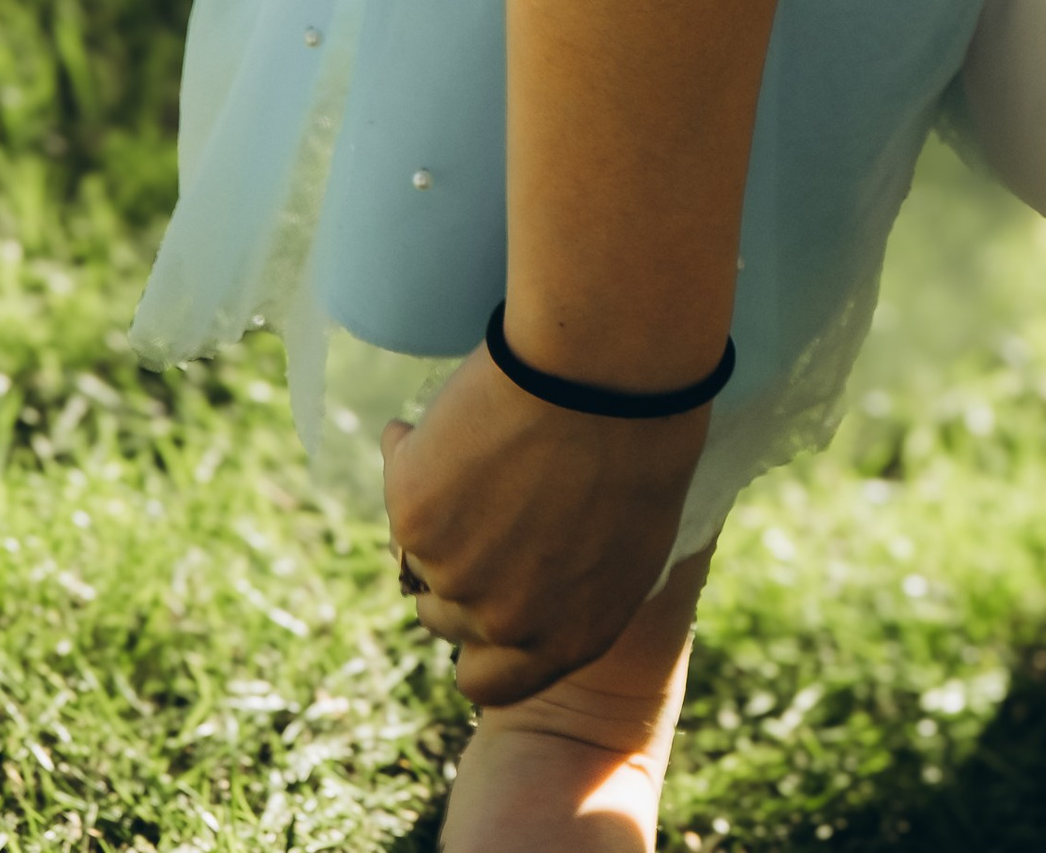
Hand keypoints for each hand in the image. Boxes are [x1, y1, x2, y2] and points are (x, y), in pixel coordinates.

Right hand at [382, 343, 707, 708]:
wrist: (611, 365)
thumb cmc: (643, 432)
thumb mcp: (629, 535)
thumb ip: (574, 579)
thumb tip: (531, 573)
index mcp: (568, 638)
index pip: (488, 680)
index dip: (477, 635)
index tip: (484, 587)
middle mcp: (506, 623)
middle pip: (442, 613)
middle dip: (457, 562)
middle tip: (490, 492)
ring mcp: (455, 574)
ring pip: (416, 549)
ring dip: (436, 509)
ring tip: (487, 444)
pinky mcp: (416, 518)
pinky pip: (401, 478)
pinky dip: (416, 448)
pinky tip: (463, 412)